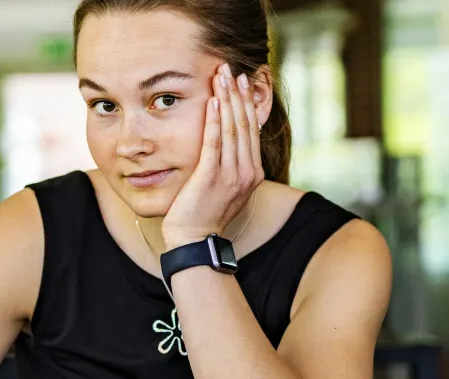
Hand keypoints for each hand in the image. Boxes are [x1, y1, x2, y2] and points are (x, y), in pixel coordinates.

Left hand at [161, 63, 263, 249]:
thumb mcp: (226, 187)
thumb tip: (229, 143)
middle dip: (237, 93)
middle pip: (244, 124)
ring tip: (221, 75)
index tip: (241, 81)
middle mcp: (247, 172)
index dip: (246, 103)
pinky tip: (213, 100)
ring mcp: (232, 174)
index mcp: (253, 173)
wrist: (195, 240)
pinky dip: (215, 119)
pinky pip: (215, 142)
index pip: (252, 129)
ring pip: (232, 128)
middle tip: (231, 68)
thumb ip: (231, 165)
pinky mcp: (212, 176)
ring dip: (227, 98)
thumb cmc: (205, 213)